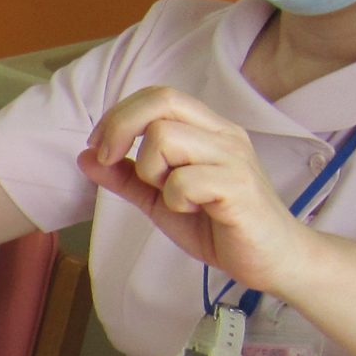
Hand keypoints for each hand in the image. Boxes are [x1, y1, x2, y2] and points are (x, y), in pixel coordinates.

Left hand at [80, 87, 312, 295]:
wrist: (271, 260)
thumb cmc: (219, 226)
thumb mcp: (160, 200)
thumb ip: (126, 178)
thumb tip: (85, 157)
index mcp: (207, 129)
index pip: (158, 95)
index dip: (119, 115)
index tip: (99, 147)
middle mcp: (223, 134)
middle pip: (161, 101)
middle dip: (121, 128)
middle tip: (110, 161)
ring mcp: (233, 157)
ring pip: (166, 136)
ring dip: (151, 170)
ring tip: (171, 196)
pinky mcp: (239, 186)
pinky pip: (185, 179)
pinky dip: (175, 199)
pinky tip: (192, 211)